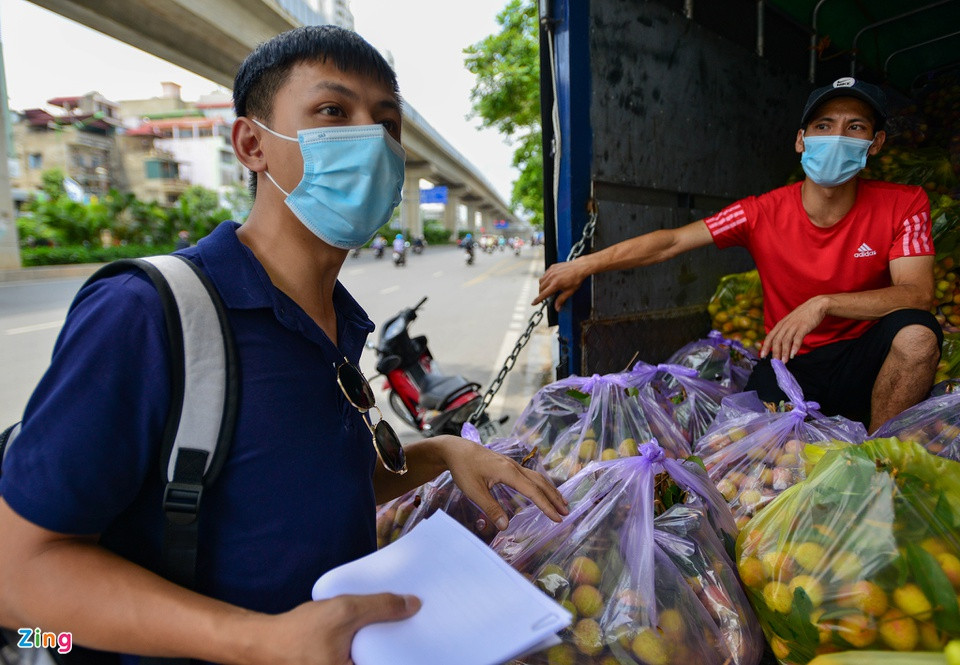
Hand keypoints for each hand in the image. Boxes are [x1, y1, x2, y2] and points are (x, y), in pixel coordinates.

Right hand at [253, 593, 420, 664]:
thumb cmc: (298, 634)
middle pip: (388, 659)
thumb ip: (380, 607)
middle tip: (417, 626)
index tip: (428, 639)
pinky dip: (372, 649)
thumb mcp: (343, 613)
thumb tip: (414, 605)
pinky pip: (364, 660)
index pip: (396, 662)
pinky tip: (379, 630)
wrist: (262, 643)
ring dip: (386, 647)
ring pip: (376, 659)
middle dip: (400, 647)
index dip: (412, 652)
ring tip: (401, 625)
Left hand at [435, 436, 567, 529]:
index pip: (533, 492)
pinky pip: (531, 474)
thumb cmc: (463, 469)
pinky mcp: (508, 464)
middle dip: (554, 498)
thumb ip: (491, 508)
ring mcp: (512, 464)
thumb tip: (506, 527)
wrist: (455, 449)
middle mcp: (515, 467)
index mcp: (509, 473)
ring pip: (537, 477)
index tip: (557, 518)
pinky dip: (541, 484)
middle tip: (566, 512)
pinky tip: (543, 489)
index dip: (546, 506)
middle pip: (540, 483)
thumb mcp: (474, 491)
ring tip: (561, 502)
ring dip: (550, 490)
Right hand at [532, 260, 588, 310]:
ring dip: (542, 286)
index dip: (537, 300)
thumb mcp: (570, 291)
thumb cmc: (576, 279)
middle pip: (541, 288)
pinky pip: (544, 274)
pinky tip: (550, 281)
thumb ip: (561, 300)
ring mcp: (551, 271)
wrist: (580, 267)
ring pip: (541, 281)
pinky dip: (545, 279)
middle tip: (546, 297)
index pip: (543, 294)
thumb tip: (557, 308)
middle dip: (541, 294)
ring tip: (548, 289)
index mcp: (556, 284)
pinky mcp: (552, 267)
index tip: (533, 303)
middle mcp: (551, 277)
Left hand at [760, 297, 828, 361]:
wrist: (816, 305)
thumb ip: (784, 331)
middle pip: (777, 340)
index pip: (770, 336)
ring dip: (784, 352)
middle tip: (775, 362)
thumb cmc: (803, 316)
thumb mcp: (790, 322)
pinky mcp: (803, 327)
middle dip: (775, 352)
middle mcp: (785, 325)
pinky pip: (797, 338)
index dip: (765, 346)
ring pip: (786, 340)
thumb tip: (779, 344)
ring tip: (784, 361)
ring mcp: (794, 326)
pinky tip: (793, 354)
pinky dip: (795, 347)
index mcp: (781, 324)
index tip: (762, 356)